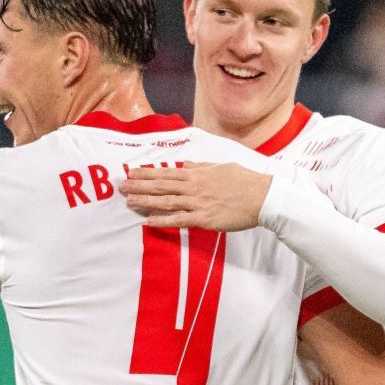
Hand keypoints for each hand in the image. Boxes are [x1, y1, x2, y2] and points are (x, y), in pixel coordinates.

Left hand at [121, 163, 272, 231]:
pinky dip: (163, 221)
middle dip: (139, 186)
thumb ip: (201, 166)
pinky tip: (148, 221)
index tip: (131, 172)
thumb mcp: (221, 167)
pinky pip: (179, 220)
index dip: (147, 173)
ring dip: (145, 201)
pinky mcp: (205, 219)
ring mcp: (198, 203)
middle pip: (161, 185)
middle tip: (121, 186)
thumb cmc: (246, 181)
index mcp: (198, 173)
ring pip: (166, 202)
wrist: (263, 198)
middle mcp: (194, 187)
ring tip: (128, 201)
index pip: (166, 172)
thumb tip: (185, 163)